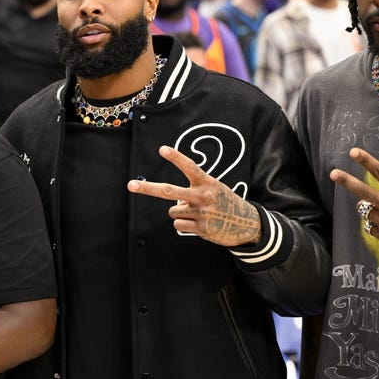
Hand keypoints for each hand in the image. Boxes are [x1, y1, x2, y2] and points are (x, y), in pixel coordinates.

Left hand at [126, 146, 260, 247]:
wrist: (246, 224)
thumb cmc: (225, 202)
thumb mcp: (215, 189)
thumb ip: (194, 191)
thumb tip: (175, 203)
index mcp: (208, 183)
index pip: (190, 167)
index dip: (176, 157)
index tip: (163, 149)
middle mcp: (203, 196)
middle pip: (169, 191)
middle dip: (148, 188)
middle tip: (131, 185)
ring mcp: (202, 213)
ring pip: (173, 211)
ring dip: (180, 212)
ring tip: (196, 213)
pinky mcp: (201, 228)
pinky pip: (178, 225)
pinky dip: (184, 225)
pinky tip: (198, 223)